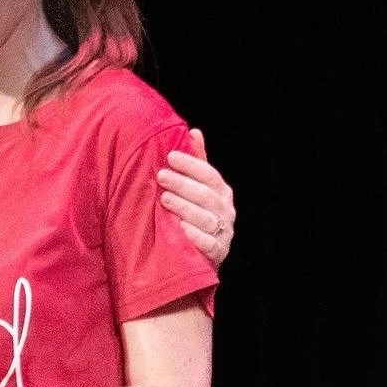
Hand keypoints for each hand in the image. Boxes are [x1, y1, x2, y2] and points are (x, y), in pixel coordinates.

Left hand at [158, 127, 235, 267]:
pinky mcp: (217, 253)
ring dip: (184, 207)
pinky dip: (193, 235)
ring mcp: (224, 233)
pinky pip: (207, 244)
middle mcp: (226, 211)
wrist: (199, 254)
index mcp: (222, 192)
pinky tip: (178, 227)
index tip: (170, 157)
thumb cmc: (195, 214)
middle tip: (161, 176)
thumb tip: (194, 132)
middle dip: (183, 184)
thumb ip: (197, 163)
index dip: (191, 165)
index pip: (209, 174)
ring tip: (163, 199)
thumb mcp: (197, 188)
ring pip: (205, 218)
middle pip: (206, 195)